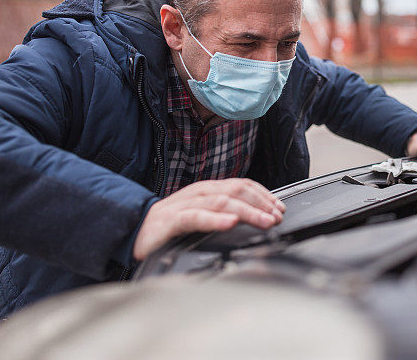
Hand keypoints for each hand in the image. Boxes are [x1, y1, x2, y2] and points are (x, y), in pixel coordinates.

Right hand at [133, 178, 285, 260]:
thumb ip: (225, 213)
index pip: (242, 185)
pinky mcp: (172, 220)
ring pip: (222, 202)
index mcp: (209, 190)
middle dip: (261, 203)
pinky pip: (197, 217)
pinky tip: (230, 223)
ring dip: (248, 212)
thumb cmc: (171, 225)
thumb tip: (255, 218)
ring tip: (264, 221)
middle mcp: (200, 193)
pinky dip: (216, 219)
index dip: (264, 195)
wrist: (136, 231)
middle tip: (278, 217)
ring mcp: (186, 204)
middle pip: (237, 191)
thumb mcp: (203, 215)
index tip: (280, 208)